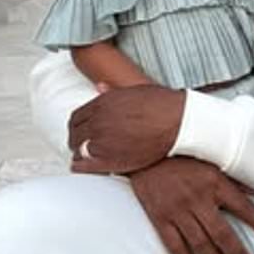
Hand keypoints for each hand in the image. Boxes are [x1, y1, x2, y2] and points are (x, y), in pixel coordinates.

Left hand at [68, 85, 185, 174]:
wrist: (179, 122)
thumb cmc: (163, 106)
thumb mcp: (135, 91)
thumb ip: (114, 91)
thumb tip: (100, 87)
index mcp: (102, 103)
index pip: (76, 118)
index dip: (78, 127)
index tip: (83, 131)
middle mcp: (98, 121)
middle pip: (74, 134)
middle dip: (77, 140)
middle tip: (83, 145)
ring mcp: (102, 140)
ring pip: (77, 150)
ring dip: (81, 153)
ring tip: (88, 156)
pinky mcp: (110, 158)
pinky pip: (84, 165)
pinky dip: (82, 166)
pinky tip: (88, 166)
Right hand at [129, 157, 253, 253]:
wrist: (147, 151)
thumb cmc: (182, 154)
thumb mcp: (213, 162)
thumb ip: (234, 179)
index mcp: (214, 182)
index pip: (243, 207)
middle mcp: (198, 198)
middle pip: (222, 233)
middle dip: (238, 253)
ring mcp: (177, 210)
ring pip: (199, 242)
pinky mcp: (160, 217)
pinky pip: (173, 244)